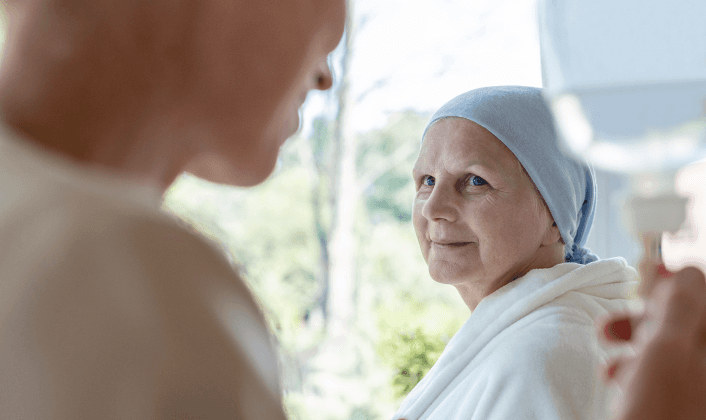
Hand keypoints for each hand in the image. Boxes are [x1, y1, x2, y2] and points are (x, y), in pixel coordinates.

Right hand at [600, 266, 705, 419]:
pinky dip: (636, 364)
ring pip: (670, 342)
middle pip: (687, 317)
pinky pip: (661, 369)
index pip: (703, 293)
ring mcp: (696, 384)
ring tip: (609, 344)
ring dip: (636, 336)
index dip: (676, 282)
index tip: (649, 280)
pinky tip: (616, 374)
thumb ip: (677, 304)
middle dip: (649, 311)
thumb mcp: (666, 351)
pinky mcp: (680, 400)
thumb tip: (681, 269)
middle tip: (624, 314)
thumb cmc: (661, 414)